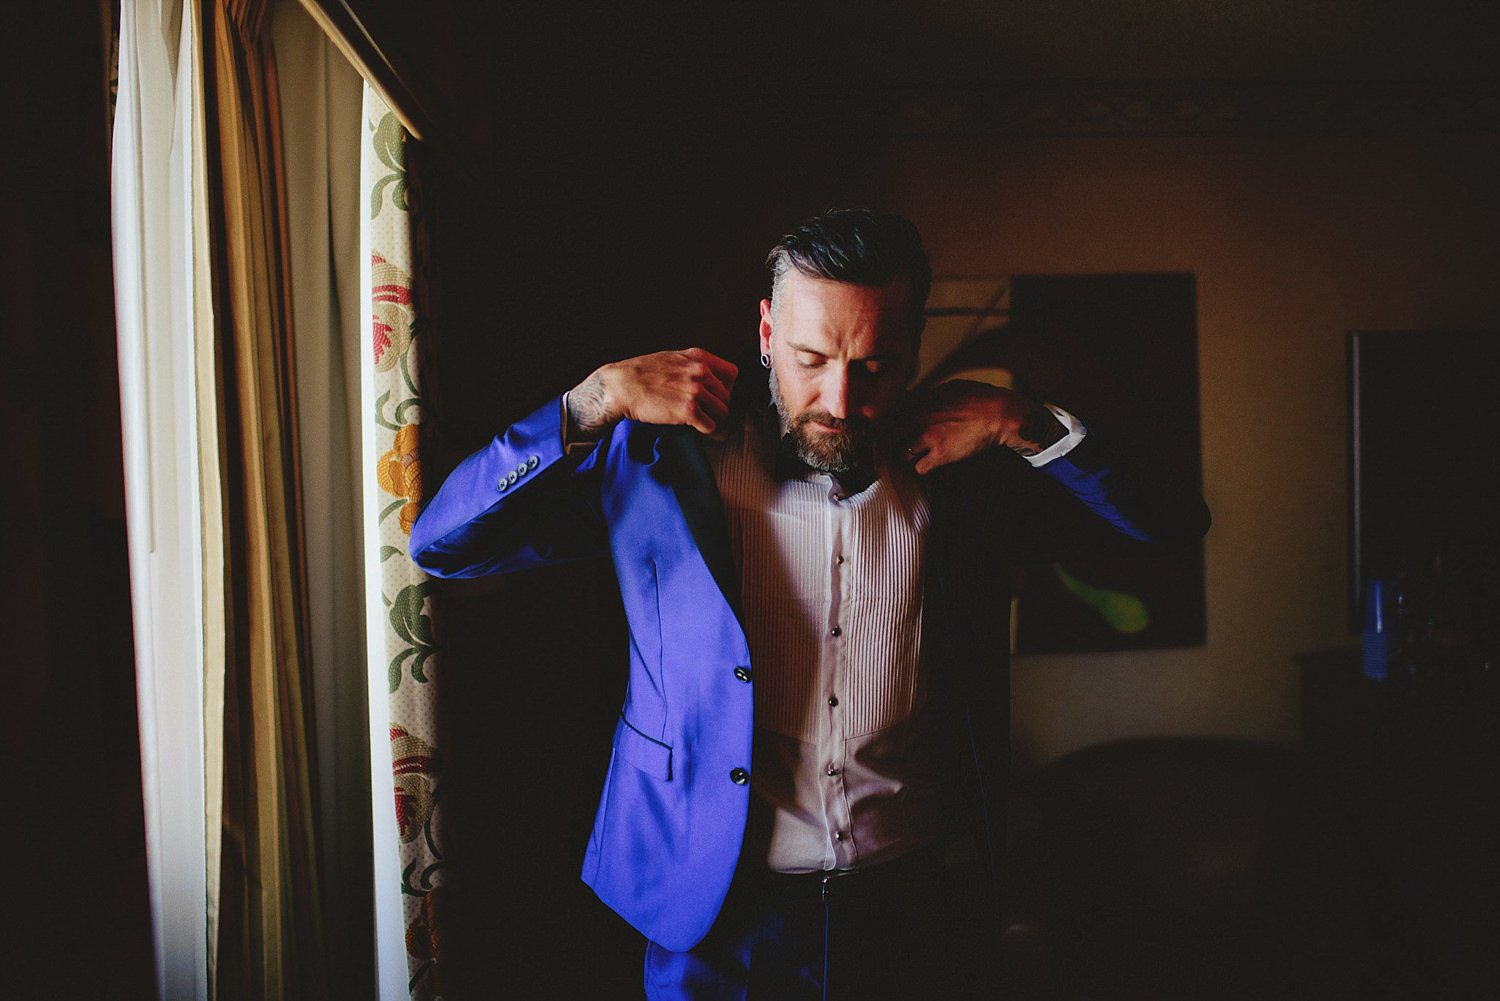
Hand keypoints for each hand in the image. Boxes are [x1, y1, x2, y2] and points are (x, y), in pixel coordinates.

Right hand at [567, 348, 737, 435]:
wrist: (621, 386)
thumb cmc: (641, 373)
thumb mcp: (672, 357)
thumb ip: (692, 364)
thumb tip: (707, 377)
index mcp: (698, 357)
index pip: (732, 373)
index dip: (726, 386)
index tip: (716, 394)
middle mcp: (700, 372)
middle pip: (727, 396)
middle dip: (717, 406)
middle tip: (704, 411)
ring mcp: (695, 392)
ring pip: (722, 412)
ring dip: (712, 418)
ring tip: (698, 419)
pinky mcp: (688, 411)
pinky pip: (710, 426)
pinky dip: (703, 429)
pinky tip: (692, 426)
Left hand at [895, 379, 1065, 473]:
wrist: (1000, 413)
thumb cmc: (979, 397)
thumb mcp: (948, 388)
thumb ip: (928, 396)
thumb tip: (914, 399)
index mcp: (920, 400)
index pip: (887, 416)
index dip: (883, 427)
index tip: (883, 434)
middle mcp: (919, 418)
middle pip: (886, 437)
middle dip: (886, 446)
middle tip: (886, 452)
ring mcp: (928, 437)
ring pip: (902, 455)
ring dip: (908, 456)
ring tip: (918, 454)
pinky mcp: (941, 455)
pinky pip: (919, 469)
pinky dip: (923, 468)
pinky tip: (931, 463)